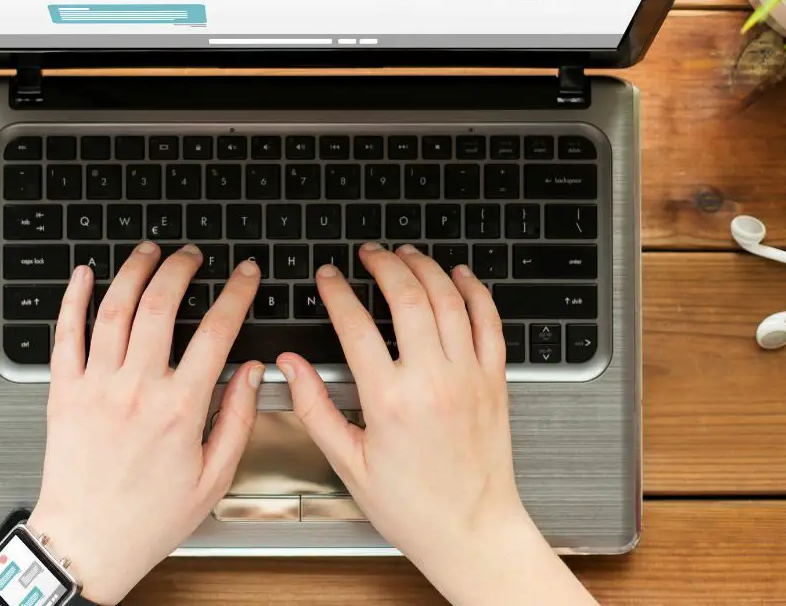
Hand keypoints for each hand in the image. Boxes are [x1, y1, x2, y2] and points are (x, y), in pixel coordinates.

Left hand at [29, 242, 261, 604]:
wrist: (86, 544)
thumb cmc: (147, 519)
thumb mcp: (213, 478)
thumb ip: (238, 418)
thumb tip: (254, 371)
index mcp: (180, 409)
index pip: (217, 331)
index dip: (237, 293)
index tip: (246, 275)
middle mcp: (136, 389)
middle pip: (161, 305)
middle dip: (182, 268)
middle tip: (193, 256)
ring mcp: (95, 387)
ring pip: (114, 308)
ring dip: (134, 270)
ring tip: (149, 252)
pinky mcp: (63, 392)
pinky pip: (66, 333)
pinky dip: (75, 297)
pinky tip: (85, 275)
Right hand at [277, 243, 595, 605]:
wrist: (472, 531)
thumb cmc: (413, 506)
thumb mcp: (348, 463)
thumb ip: (314, 407)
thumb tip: (290, 366)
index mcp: (389, 401)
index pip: (355, 325)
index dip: (336, 292)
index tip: (328, 277)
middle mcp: (432, 380)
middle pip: (407, 297)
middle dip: (383, 265)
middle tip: (367, 254)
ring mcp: (468, 376)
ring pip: (448, 299)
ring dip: (425, 268)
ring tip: (405, 255)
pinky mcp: (494, 381)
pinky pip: (489, 321)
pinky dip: (474, 291)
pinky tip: (458, 276)